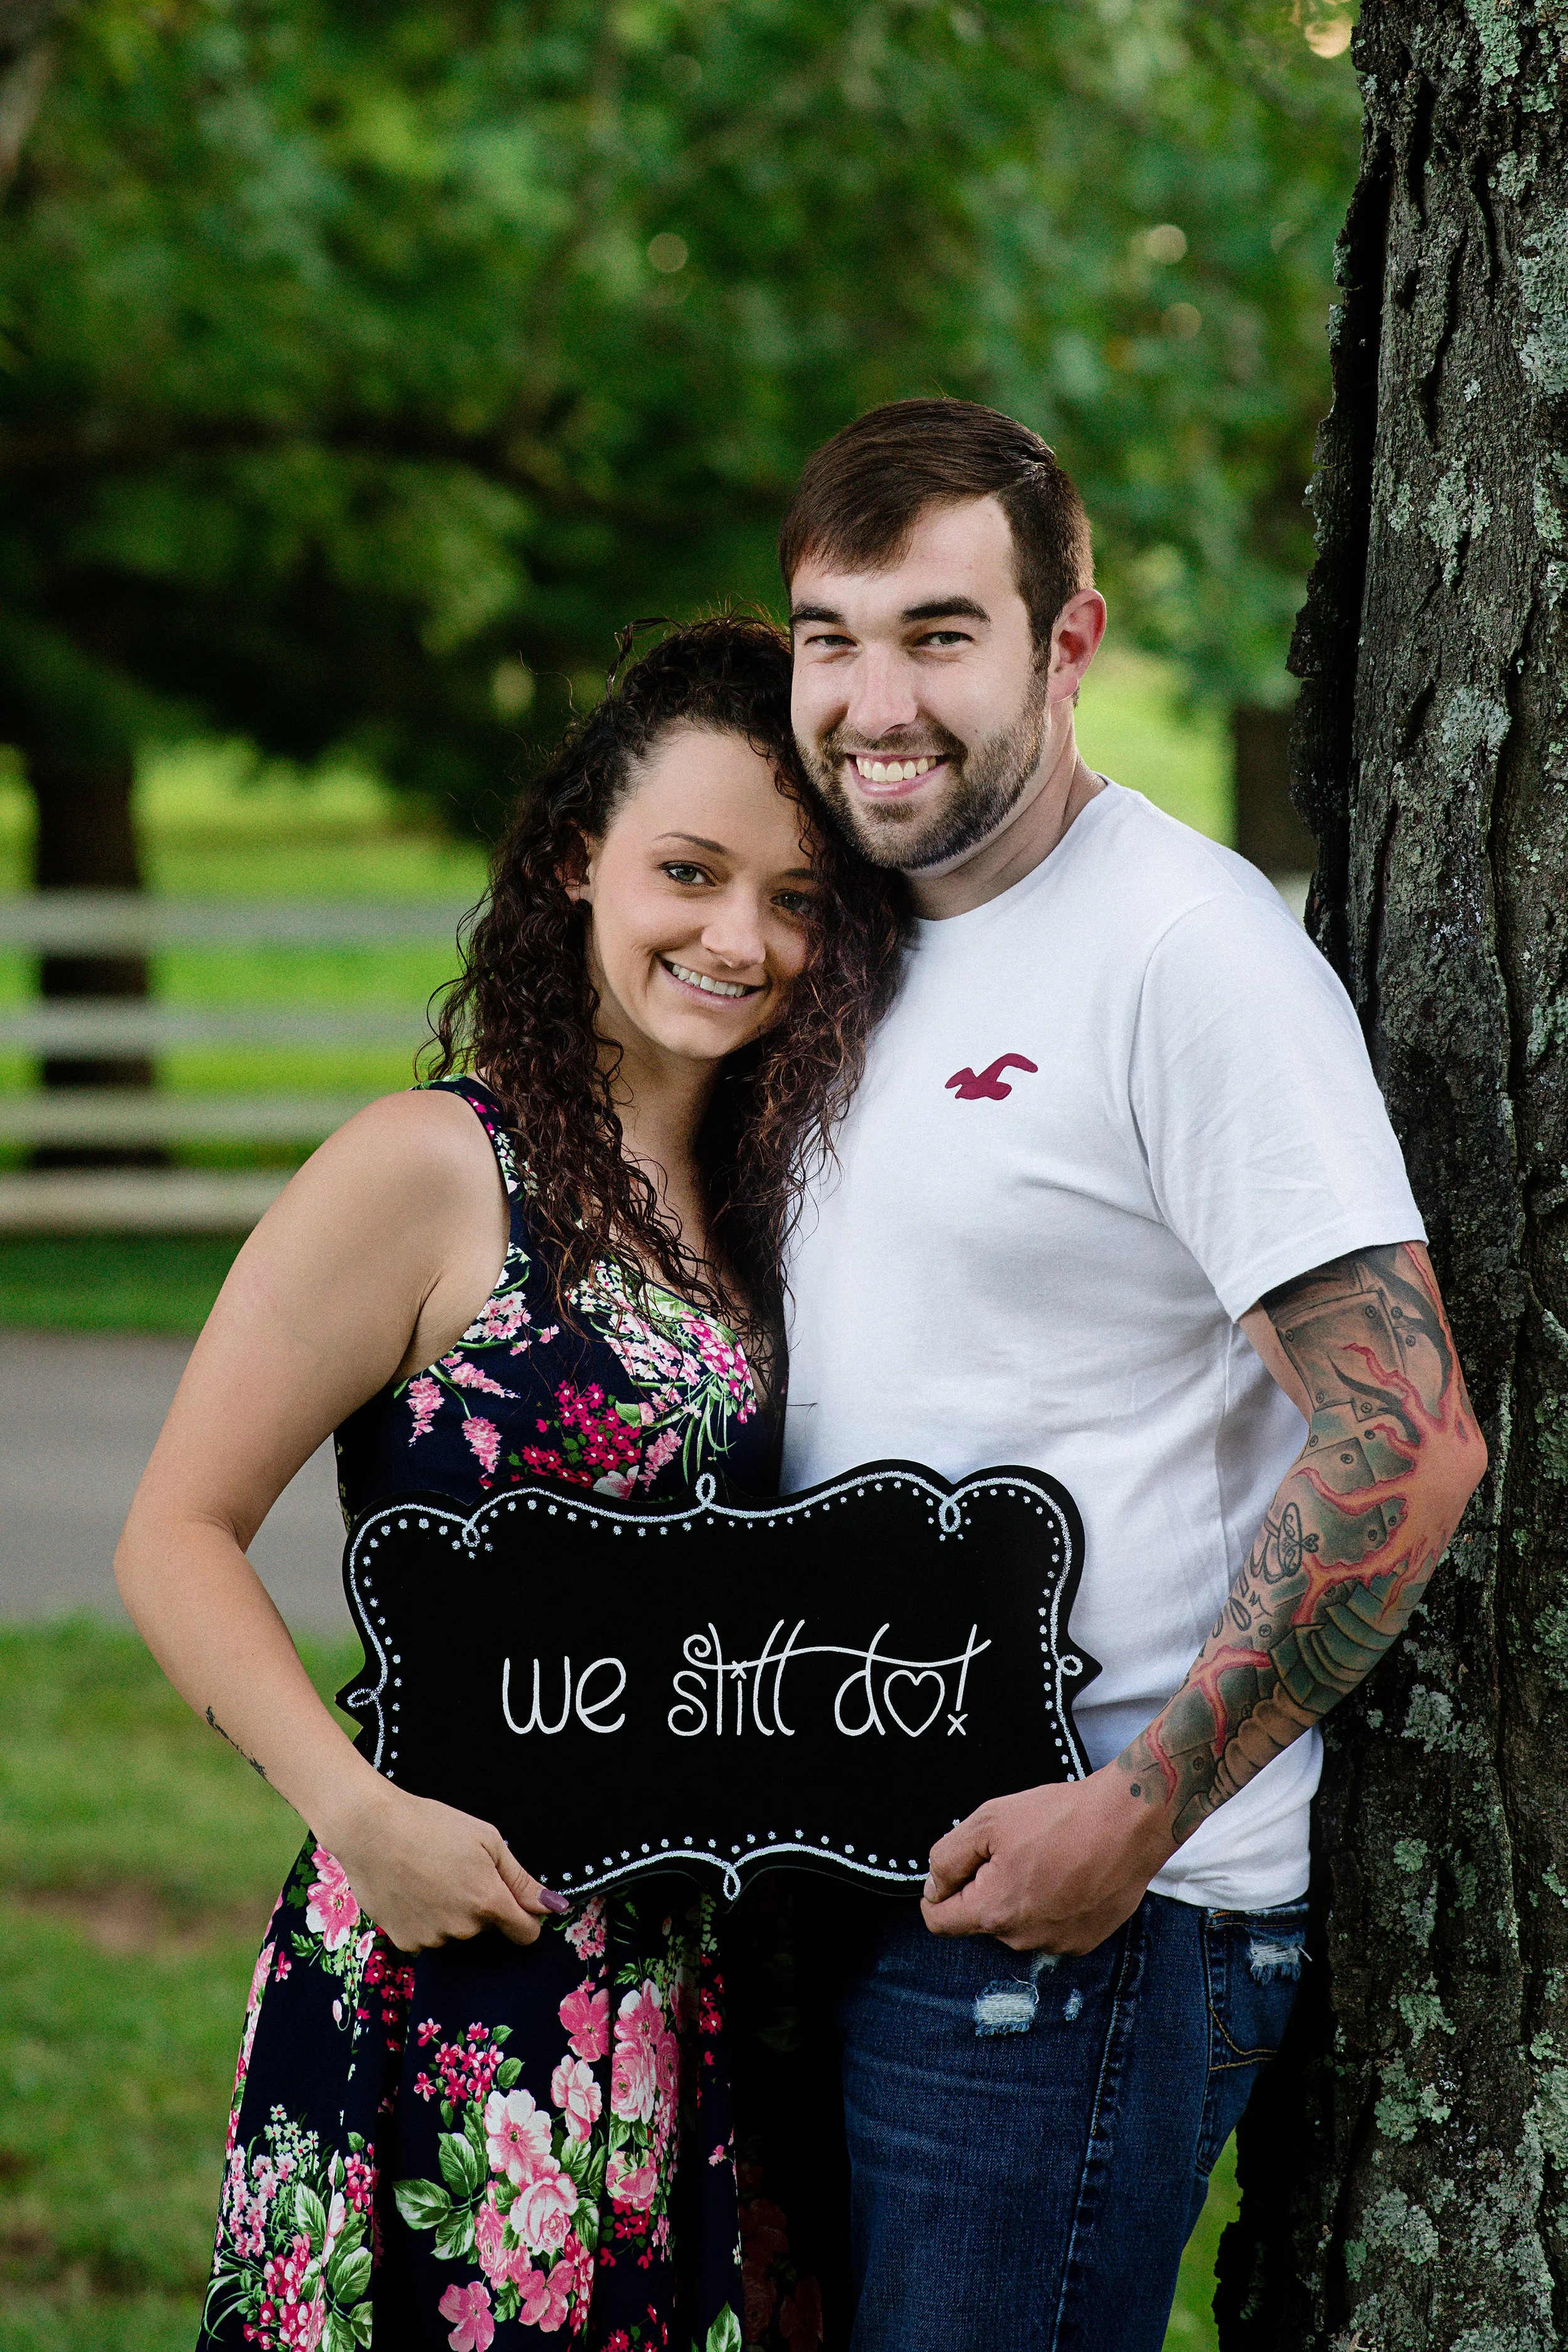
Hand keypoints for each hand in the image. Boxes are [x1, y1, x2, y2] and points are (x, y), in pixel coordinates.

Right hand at [319, 1781, 567, 1952]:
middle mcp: (463, 1928)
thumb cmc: (432, 1824)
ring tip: (429, 1877)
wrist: (371, 1829)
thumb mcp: (487, 1839)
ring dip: (450, 1914)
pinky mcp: (405, 1943)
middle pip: (487, 1928)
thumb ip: (521, 1879)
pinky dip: (424, 1920)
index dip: (524, 1917)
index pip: (525, 1933)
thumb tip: (554, 1907)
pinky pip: (427, 1937)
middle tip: (457, 1872)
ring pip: (455, 1933)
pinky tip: (411, 1891)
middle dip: (481, 1907)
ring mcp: (432, 1938)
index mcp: (488, 1901)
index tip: (513, 1902)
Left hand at [921, 1768, 1174, 1953]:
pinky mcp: (1085, 1941)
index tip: (956, 1868)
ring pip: (1017, 1923)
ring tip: (1046, 1857)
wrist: (1128, 1823)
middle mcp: (1023, 1940)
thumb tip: (934, 1886)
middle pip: (981, 1919)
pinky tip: (1068, 1873)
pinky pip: (1050, 1926)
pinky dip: (1051, 1904)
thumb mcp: (987, 1821)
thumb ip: (947, 1858)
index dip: (938, 1891)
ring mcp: (1057, 1944)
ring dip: (1020, 1896)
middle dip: (985, 1887)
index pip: (939, 1922)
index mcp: (993, 1913)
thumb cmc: (1059, 1817)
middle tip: (1012, 1849)